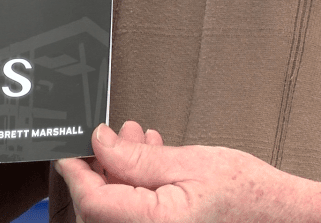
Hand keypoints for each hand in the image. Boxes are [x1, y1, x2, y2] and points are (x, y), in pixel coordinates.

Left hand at [56, 121, 320, 222]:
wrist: (279, 212)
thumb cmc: (247, 192)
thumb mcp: (188, 163)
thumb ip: (134, 158)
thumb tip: (96, 143)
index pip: (92, 201)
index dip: (75, 171)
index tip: (67, 147)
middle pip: (98, 205)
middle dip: (99, 166)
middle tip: (110, 135)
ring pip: (114, 206)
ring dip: (117, 170)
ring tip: (135, 139)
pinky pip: (133, 211)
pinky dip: (132, 184)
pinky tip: (147, 157)